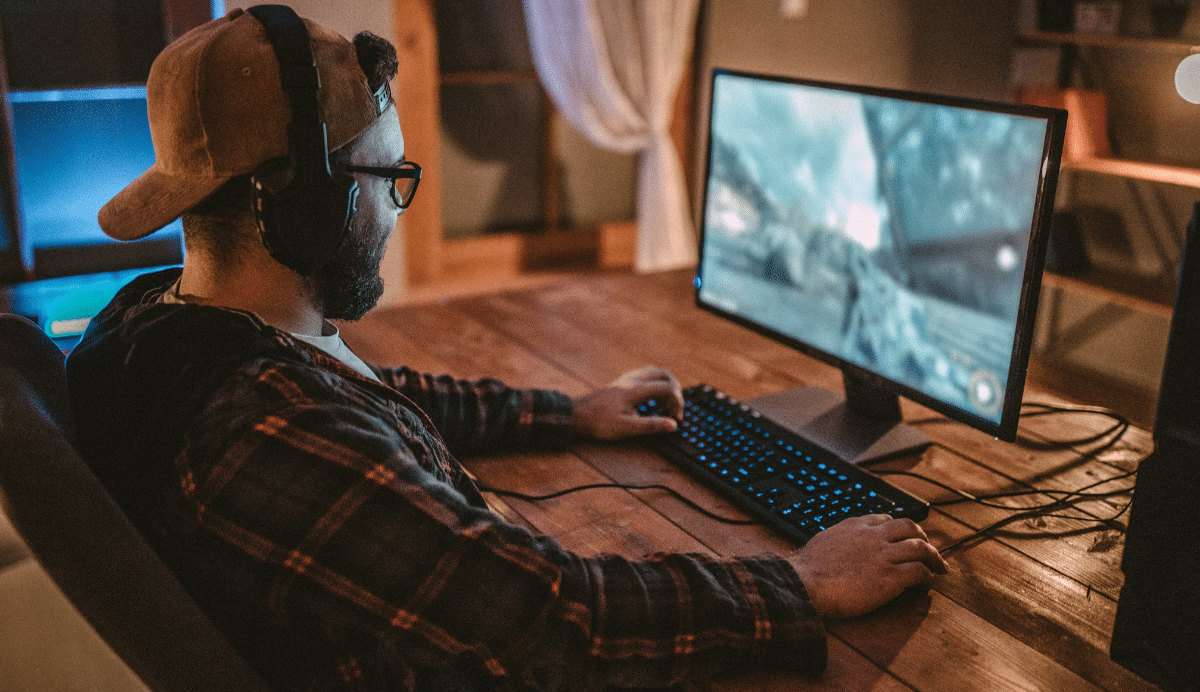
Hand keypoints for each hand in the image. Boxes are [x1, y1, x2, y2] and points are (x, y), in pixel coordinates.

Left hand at [572, 366, 683, 439]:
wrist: (576, 414)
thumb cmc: (598, 422)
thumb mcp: (626, 428)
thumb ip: (651, 425)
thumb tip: (673, 425)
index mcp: (636, 390)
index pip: (667, 388)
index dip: (677, 402)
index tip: (675, 418)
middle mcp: (632, 380)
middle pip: (664, 373)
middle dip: (675, 389)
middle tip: (675, 408)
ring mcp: (626, 379)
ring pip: (654, 372)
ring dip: (665, 384)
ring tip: (664, 404)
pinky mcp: (621, 383)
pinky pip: (644, 375)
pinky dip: (654, 383)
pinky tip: (650, 399)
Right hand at [787, 514, 948, 618]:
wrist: (806, 582)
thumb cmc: (807, 569)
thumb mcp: (823, 542)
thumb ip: (837, 541)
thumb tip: (835, 548)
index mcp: (855, 526)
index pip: (884, 519)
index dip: (897, 528)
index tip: (901, 536)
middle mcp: (873, 536)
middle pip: (909, 527)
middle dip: (922, 537)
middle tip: (927, 548)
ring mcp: (884, 555)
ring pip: (920, 547)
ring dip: (933, 556)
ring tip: (939, 566)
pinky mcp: (891, 577)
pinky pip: (919, 571)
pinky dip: (928, 575)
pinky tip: (928, 581)